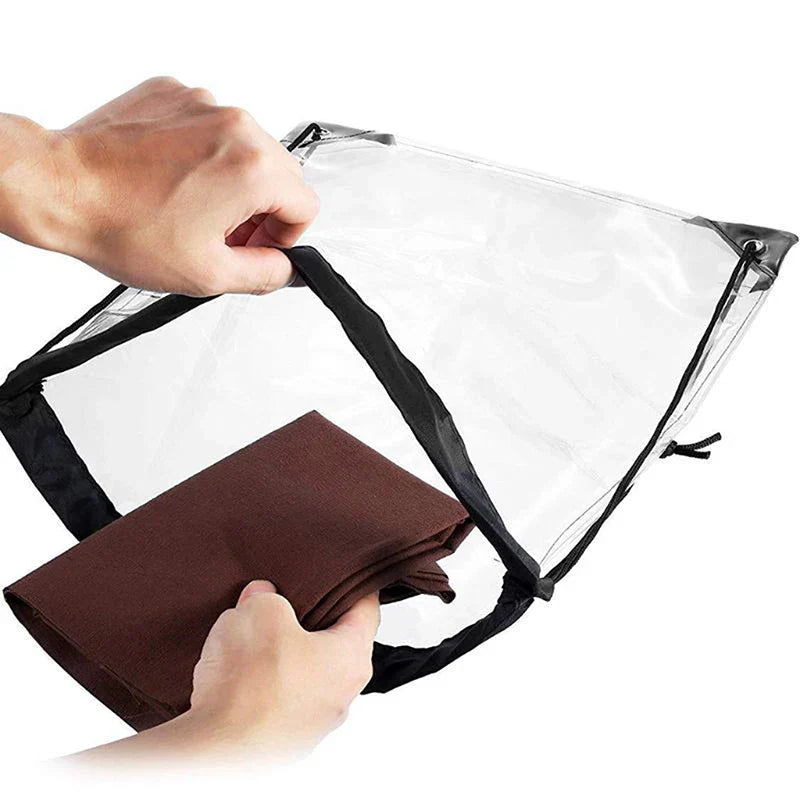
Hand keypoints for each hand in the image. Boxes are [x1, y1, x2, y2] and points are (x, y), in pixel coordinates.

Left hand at [0, 77, 318, 294]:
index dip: (285, 239)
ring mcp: (203, 104)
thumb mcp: (207, 274)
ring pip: (246, 150)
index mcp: (252, 168)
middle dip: (261, 210)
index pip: (305, 207)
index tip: (256, 248)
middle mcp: (235, 126)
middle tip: (223, 236)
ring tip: (191, 208)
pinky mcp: (174, 94)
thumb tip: (285, 268)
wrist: (60, 188)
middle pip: (280, 175)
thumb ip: (265, 275)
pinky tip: (171, 180)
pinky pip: (209, 128)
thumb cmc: (122, 225)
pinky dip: (201, 155)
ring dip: (232, 182)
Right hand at [73, 581, 379, 764]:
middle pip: (334, 640)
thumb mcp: (260, 612)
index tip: (340, 570)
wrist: (218, 748)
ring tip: (256, 630)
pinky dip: (265, 679)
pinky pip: (282, 695)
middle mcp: (342, 693)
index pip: (366, 608)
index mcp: (351, 658)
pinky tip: (242, 667)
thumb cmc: (250, 685)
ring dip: (282, 650)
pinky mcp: (286, 735)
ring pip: (305, 669)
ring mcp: (315, 719)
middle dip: (308, 616)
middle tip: (286, 596)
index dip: (351, 583)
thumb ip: (268, 595)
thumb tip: (262, 595)